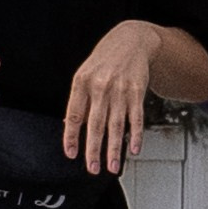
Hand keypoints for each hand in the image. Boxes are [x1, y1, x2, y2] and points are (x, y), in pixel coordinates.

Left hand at [63, 20, 162, 173]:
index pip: (73, 115)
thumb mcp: (85, 74)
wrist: (131, 40)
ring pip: (116, 124)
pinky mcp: (137, 90)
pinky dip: (136, 135)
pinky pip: (136, 117)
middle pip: (95, 124)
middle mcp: (100, 86)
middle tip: (92, 168)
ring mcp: (120, 89)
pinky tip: (133, 148)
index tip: (71, 154)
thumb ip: (79, 100)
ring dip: (114, 148)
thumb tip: (69, 127)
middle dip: (94, 149)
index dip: (71, 137)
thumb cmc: (105, 60)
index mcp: (81, 82)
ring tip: (112, 166)